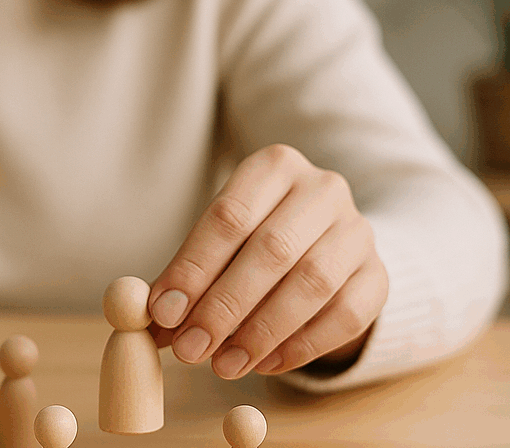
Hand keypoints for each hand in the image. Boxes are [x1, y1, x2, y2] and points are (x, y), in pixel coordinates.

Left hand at [146, 143, 387, 378]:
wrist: (325, 243)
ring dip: (262, 331)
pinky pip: (346, 315)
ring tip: (223, 365)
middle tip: (190, 349)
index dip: (194, 267)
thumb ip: (185, 276)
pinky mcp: (379, 275)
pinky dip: (301, 345)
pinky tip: (263, 364)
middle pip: (272, 249)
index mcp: (274, 166)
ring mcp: (358, 230)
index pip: (229, 216)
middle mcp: (322, 189)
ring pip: (313, 282)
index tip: (164, 313)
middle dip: (225, 305)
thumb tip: (150, 320)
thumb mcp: (218, 243)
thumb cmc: (253, 240)